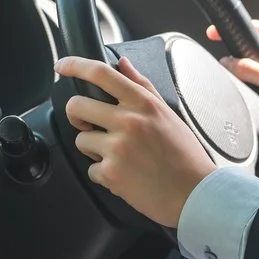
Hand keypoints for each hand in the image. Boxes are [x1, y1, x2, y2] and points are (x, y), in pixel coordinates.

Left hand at [55, 56, 216, 227]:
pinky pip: (91, 169)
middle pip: (76, 105)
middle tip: (87, 123)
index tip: (62, 66)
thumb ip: (142, 86)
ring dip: (92, 148)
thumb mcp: (167, 113)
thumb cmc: (185, 155)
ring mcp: (118, 147)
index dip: (74, 65)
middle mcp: (129, 121)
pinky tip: (124, 175)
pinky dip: (103, 174)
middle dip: (76, 115)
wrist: (196, 194)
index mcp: (142, 103)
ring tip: (118, 156)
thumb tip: (123, 64)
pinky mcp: (111, 173)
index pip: (100, 73)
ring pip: (80, 139)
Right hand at [207, 20, 258, 153]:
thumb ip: (250, 71)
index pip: (255, 28)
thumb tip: (228, 62)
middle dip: (236, 53)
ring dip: (244, 73)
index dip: (234, 28)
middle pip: (252, 48)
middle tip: (224, 62)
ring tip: (237, 80)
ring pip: (254, 67)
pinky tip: (248, 94)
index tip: (214, 33)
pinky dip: (251, 86)